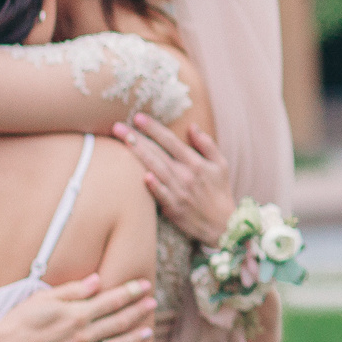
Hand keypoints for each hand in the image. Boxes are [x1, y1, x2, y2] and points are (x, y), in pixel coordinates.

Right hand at [0, 274, 157, 341]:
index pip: (112, 300)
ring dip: (135, 338)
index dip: (131, 292)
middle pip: (119, 322)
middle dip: (138, 311)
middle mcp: (82, 336)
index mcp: (76, 315)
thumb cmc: (19, 321)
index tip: (145, 285)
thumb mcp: (43, 298)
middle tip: (153, 303)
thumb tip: (98, 280)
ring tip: (148, 331)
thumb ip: (73, 290)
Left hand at [115, 115, 233, 245]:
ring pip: (156, 169)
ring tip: (123, 142)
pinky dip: (154, 186)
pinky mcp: (174, 208)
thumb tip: (192, 126)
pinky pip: (162, 195)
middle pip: (158, 152)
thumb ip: (207, 144)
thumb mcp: (221, 165)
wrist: (223, 224)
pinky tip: (143, 176)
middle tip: (118, 127)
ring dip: (139, 154)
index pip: (171, 141)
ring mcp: (179, 191)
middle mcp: (186, 175)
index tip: (138, 117)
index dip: (154, 128)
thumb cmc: (220, 192)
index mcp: (196, 163)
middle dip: (137, 138)